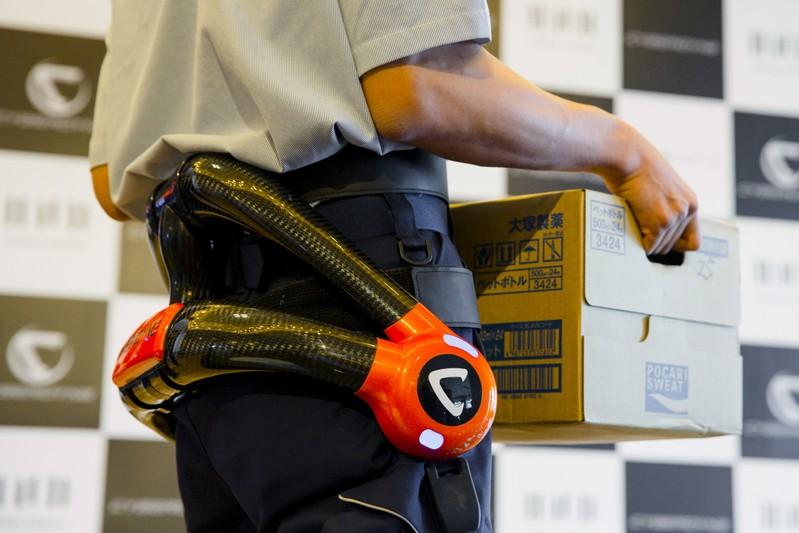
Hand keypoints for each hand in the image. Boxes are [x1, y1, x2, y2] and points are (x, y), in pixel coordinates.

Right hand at [601, 126, 700, 254]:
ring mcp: (674, 218)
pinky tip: (629, 229)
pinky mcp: (659, 223)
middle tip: (638, 230)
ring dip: (645, 241)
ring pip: (660, 247)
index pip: (693, 241)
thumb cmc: (636, 167)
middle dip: (655, 242)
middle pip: (673, 246)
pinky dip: (637, 243)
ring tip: (632, 226)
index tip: (659, 240)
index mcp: (691, 202)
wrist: (628, 157)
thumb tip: (653, 228)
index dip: (675, 244)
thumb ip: (665, 206)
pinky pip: (649, 246)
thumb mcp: (661, 188)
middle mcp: (687, 210)